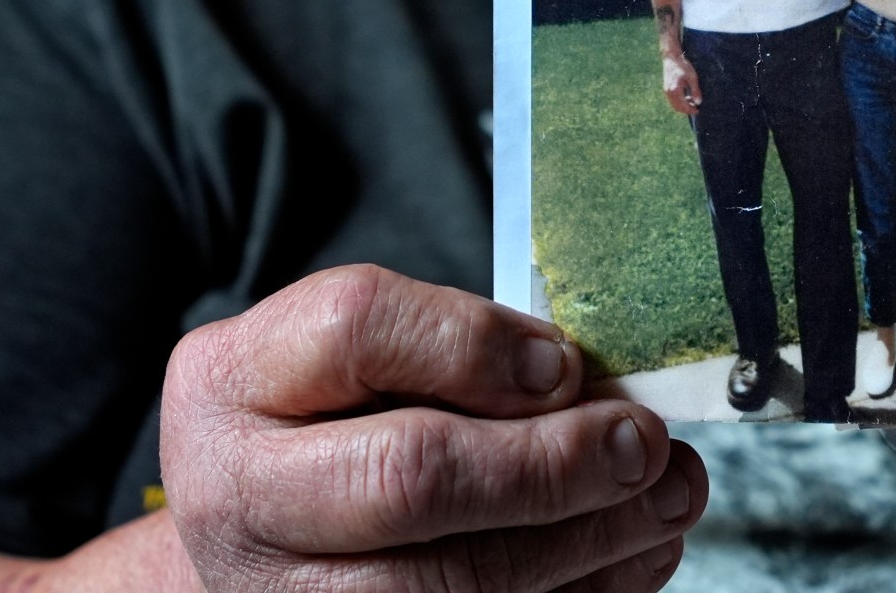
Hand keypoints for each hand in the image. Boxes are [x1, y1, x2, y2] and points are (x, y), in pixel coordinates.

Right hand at [161, 264, 704, 592]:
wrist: (251, 542)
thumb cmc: (324, 428)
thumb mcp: (350, 361)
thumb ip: (451, 353)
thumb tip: (594, 385)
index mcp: (230, 382)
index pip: (355, 328)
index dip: (478, 344)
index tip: (564, 364)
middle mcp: (234, 495)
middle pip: (412, 474)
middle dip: (552, 462)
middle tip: (642, 442)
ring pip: (451, 582)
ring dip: (588, 540)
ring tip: (666, 497)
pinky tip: (632, 559)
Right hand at [661, 53, 700, 114]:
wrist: (671, 58)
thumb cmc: (683, 66)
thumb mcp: (692, 77)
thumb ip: (695, 90)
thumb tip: (699, 102)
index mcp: (675, 90)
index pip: (683, 105)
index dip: (691, 110)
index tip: (698, 110)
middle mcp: (669, 92)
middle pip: (678, 107)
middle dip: (687, 110)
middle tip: (695, 108)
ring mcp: (666, 91)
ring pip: (674, 105)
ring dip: (682, 106)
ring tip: (692, 103)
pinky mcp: (666, 88)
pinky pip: (672, 100)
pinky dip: (678, 102)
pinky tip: (686, 97)